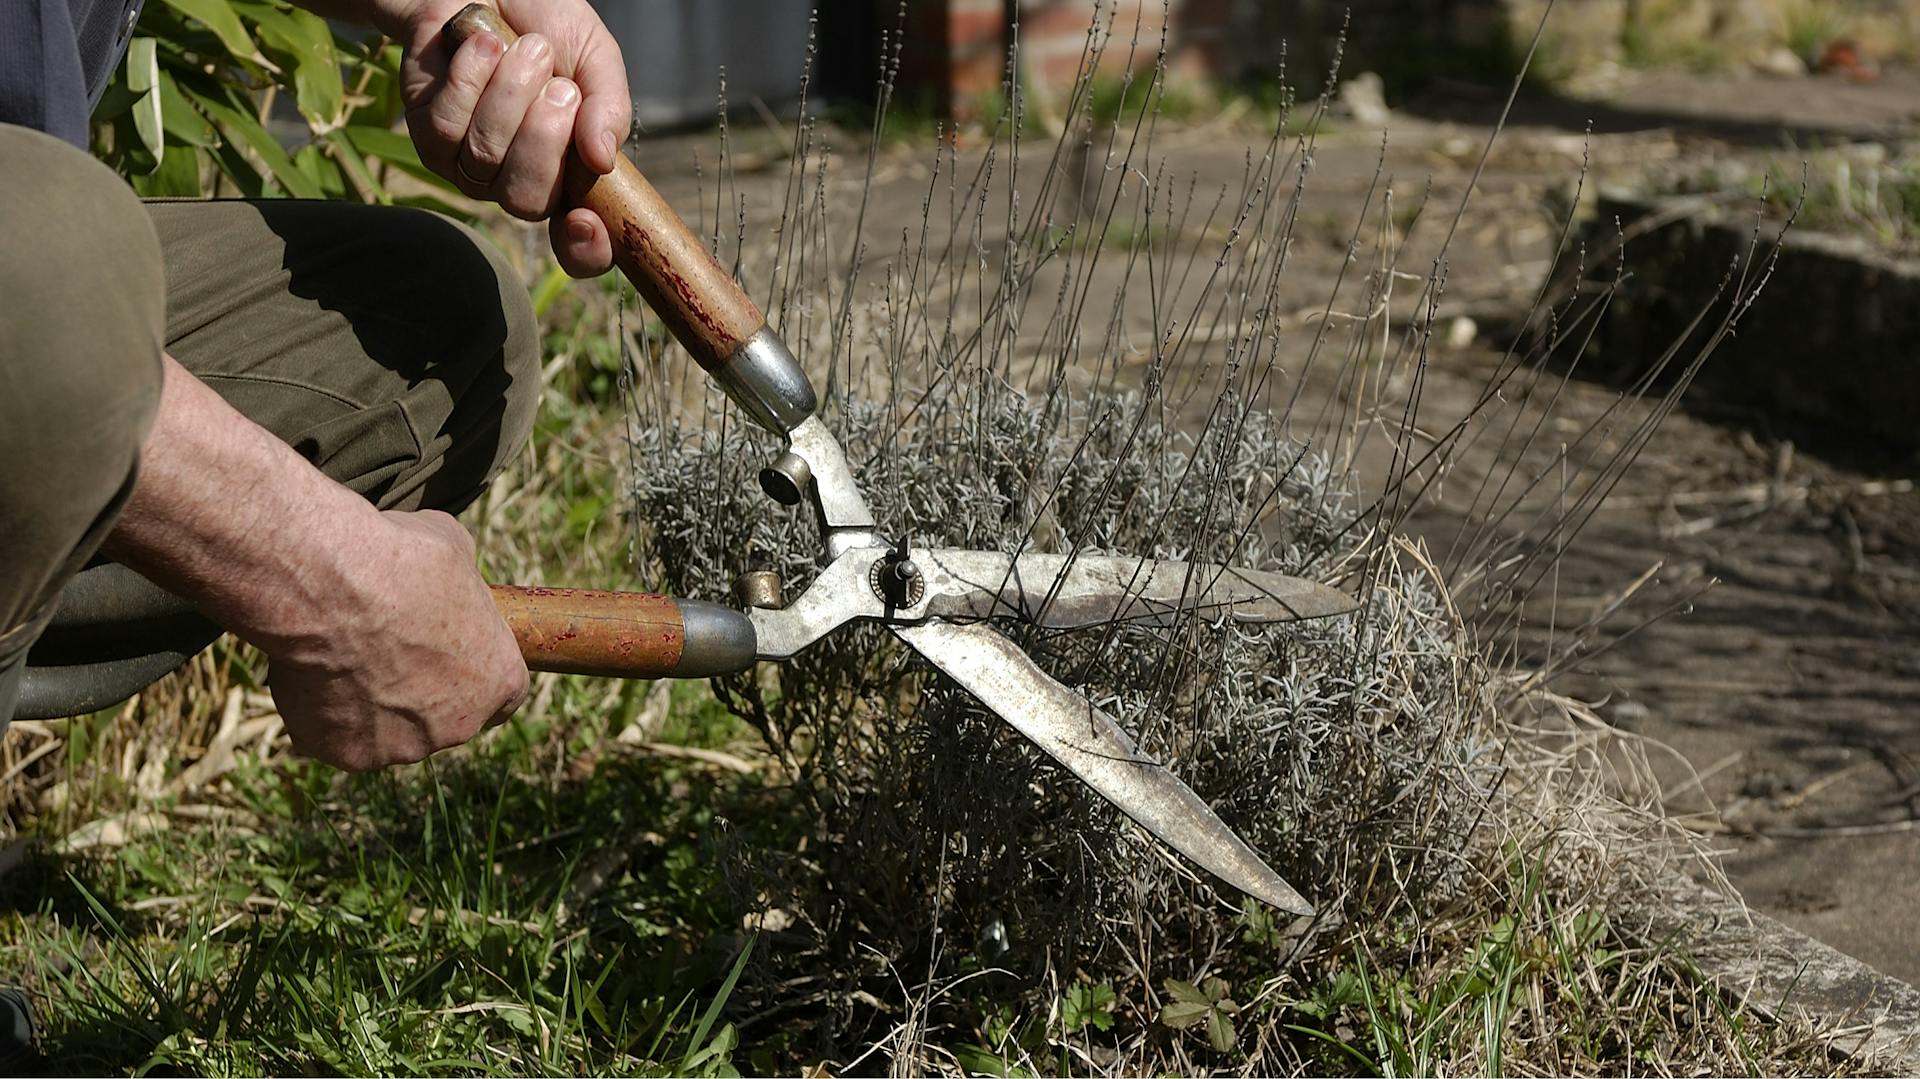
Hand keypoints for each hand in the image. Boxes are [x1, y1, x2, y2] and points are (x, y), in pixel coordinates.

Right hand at [267, 509, 528, 770]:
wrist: (332, 586)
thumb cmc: (402, 560)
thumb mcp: (454, 550)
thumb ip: (460, 583)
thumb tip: (450, 576)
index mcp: (499, 681)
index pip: (502, 695)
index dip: (473, 675)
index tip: (449, 657)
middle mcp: (458, 727)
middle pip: (443, 718)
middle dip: (419, 692)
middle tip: (383, 650)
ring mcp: (400, 747)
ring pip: (387, 732)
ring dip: (369, 705)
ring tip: (340, 657)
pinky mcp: (346, 754)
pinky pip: (334, 737)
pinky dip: (322, 714)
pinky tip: (310, 673)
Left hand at [398, 0, 630, 277]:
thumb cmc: (544, 25)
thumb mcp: (595, 60)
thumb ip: (609, 107)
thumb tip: (603, 159)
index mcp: (571, 176)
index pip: (580, 248)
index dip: (585, 251)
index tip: (586, 222)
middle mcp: (520, 183)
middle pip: (528, 200)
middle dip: (545, 137)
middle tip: (559, 84)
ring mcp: (471, 168)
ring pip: (486, 159)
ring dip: (509, 94)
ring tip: (525, 48)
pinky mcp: (429, 140)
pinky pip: (448, 128)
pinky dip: (470, 79)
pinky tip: (483, 45)